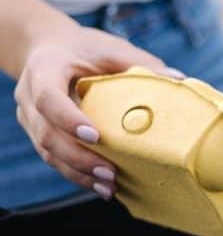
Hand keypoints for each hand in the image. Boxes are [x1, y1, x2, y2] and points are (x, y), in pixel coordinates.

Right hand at [14, 22, 183, 199]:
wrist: (51, 48)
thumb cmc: (87, 48)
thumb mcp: (111, 49)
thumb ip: (140, 64)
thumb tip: (179, 79)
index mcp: (45, 68)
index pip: (48, 97)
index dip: (68, 119)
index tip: (95, 136)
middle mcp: (28, 95)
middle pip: (46, 133)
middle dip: (78, 158)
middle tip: (110, 173)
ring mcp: (30, 117)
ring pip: (48, 151)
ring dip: (78, 172)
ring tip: (109, 187)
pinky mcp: (39, 133)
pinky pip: (54, 158)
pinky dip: (77, 174)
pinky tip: (101, 187)